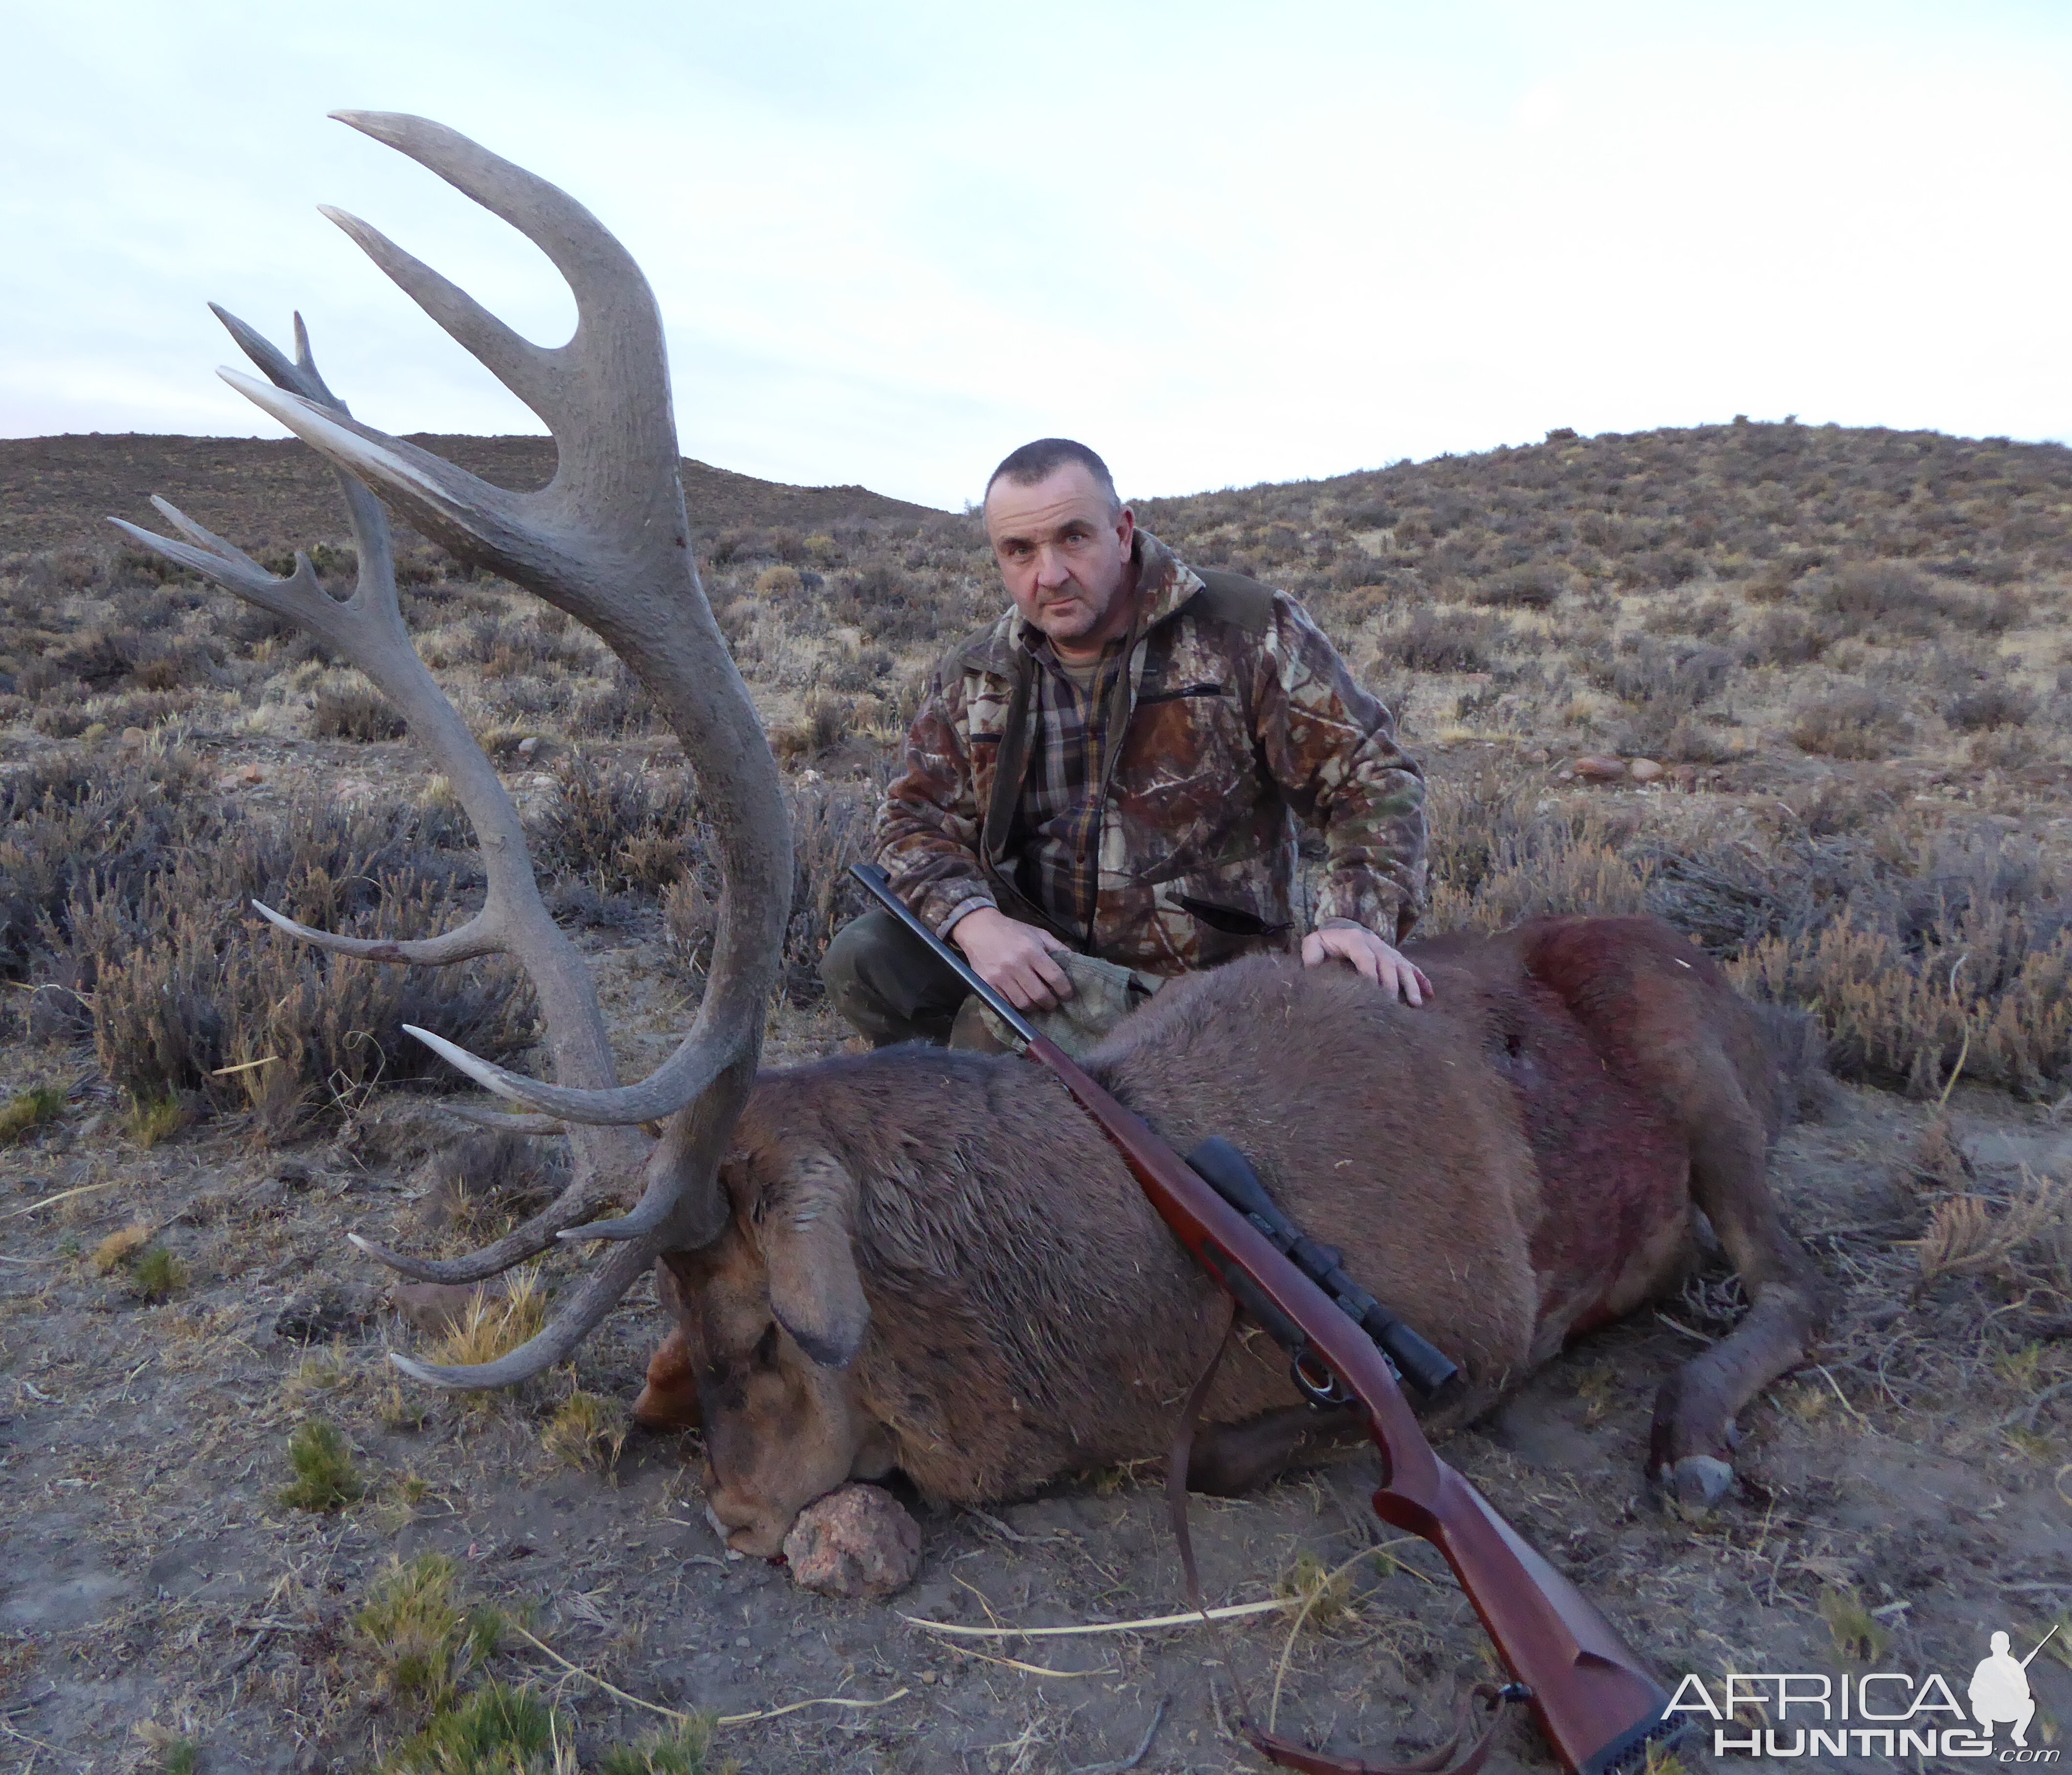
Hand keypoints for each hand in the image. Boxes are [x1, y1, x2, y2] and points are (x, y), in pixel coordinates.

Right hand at [950, 907, 1075, 1011]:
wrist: (978, 929)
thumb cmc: (1012, 931)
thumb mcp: (1038, 933)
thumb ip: (1058, 948)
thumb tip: (1076, 963)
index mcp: (1031, 950)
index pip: (1055, 977)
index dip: (1065, 990)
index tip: (1068, 995)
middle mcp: (1016, 964)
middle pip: (1040, 995)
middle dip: (1051, 1003)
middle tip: (1053, 1002)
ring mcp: (1000, 976)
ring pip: (1023, 1003)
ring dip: (1034, 1007)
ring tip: (1037, 1003)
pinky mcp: (987, 984)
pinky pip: (1006, 1004)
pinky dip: (1016, 1005)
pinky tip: (1021, 999)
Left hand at [1301, 923, 1433, 1005]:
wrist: (1344, 929)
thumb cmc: (1326, 943)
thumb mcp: (1314, 945)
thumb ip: (1311, 957)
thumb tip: (1313, 974)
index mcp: (1354, 939)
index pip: (1365, 957)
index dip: (1369, 974)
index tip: (1371, 993)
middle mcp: (1376, 944)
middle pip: (1388, 963)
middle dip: (1390, 985)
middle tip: (1390, 1007)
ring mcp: (1389, 951)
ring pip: (1403, 966)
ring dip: (1411, 985)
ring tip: (1416, 1004)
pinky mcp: (1397, 959)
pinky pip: (1413, 969)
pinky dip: (1422, 981)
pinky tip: (1430, 996)